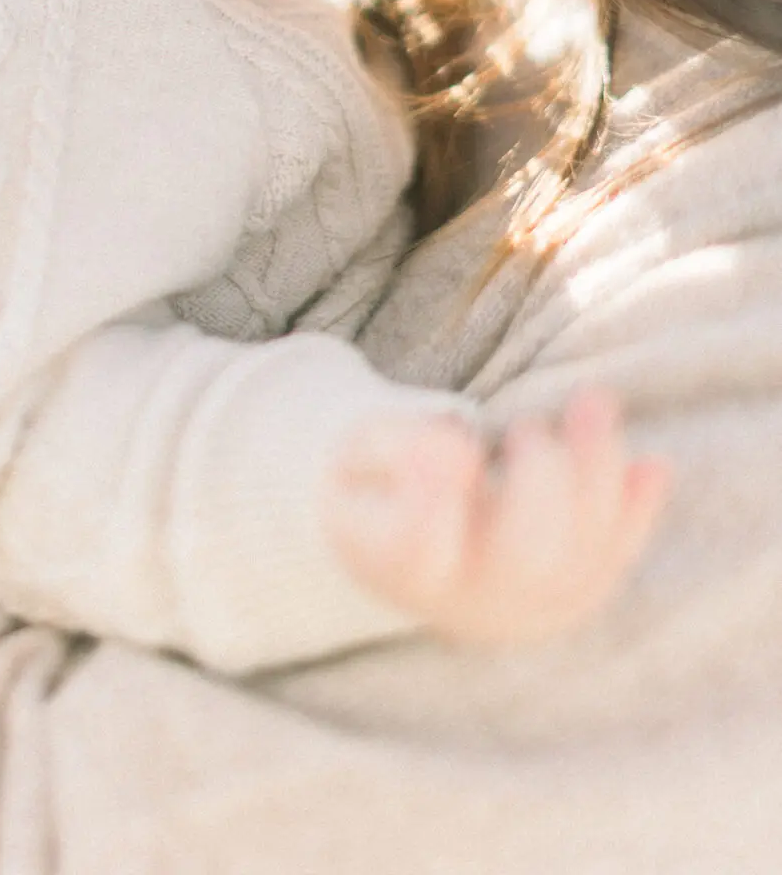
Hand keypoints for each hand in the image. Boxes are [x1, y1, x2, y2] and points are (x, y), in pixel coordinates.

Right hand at [326, 388, 670, 647]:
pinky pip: (613, 561)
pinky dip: (638, 514)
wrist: (403, 540)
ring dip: (599, 473)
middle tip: (526, 427)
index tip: (455, 444)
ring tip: (593, 403)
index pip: (418, 549)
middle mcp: (467, 600)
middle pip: (525, 557)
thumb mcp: (353, 453)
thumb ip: (392, 444)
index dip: (435, 499)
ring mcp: (527, 605)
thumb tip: (459, 444)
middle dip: (545, 478)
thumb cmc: (375, 484)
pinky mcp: (571, 594)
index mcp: (397, 565)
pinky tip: (654, 467)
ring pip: (583, 556)